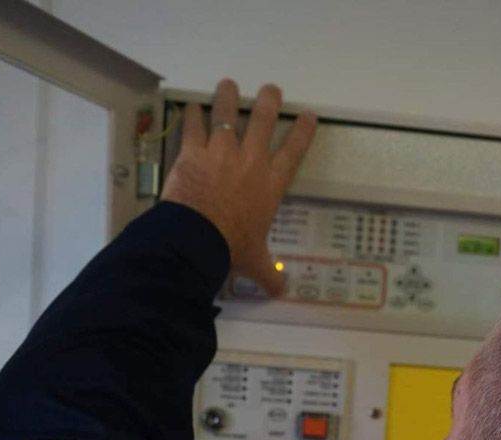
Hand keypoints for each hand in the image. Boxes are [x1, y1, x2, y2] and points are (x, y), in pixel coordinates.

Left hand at [161, 79, 316, 294]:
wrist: (198, 239)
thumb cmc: (232, 248)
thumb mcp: (256, 263)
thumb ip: (271, 275)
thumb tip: (283, 292)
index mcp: (271, 184)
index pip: (293, 151)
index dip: (303, 132)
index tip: (309, 116)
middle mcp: (251, 161)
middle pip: (264, 121)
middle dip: (269, 102)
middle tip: (271, 91)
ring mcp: (221, 151)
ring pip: (227, 113)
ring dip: (228, 96)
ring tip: (229, 85)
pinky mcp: (194, 151)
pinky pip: (193, 126)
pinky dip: (192, 115)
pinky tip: (192, 106)